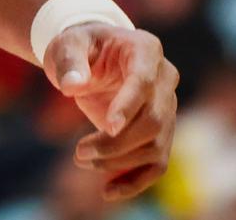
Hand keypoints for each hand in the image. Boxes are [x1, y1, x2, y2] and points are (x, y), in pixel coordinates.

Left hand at [43, 22, 178, 200]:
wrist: (92, 58)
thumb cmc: (81, 47)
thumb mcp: (68, 45)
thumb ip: (69, 62)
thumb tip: (71, 86)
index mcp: (146, 49)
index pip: (144, 81)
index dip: (128, 105)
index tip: (108, 127)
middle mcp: (165, 78)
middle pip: (153, 119)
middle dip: (116, 143)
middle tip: (79, 152)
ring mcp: (167, 106)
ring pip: (156, 145)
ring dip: (119, 161)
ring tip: (82, 159)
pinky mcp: (161, 131)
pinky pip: (157, 163)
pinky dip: (136, 181)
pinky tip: (109, 191)